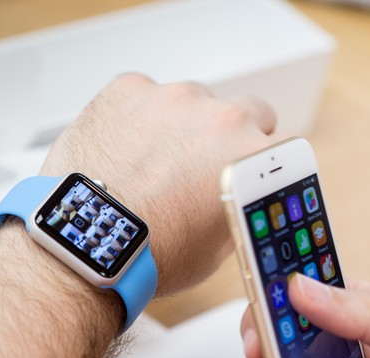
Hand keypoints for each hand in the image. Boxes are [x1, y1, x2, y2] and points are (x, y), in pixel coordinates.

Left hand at [41, 74, 276, 295]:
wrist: (91, 244)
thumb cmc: (154, 254)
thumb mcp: (221, 246)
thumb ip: (242, 206)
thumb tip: (244, 199)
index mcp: (251, 155)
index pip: (278, 143)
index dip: (261, 159)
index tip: (248, 168)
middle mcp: (219, 117)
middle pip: (244, 111)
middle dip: (229, 136)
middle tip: (203, 166)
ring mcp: (172, 98)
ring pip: (192, 102)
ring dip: (182, 125)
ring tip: (155, 165)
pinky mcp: (129, 90)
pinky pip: (145, 96)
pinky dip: (139, 117)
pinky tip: (126, 151)